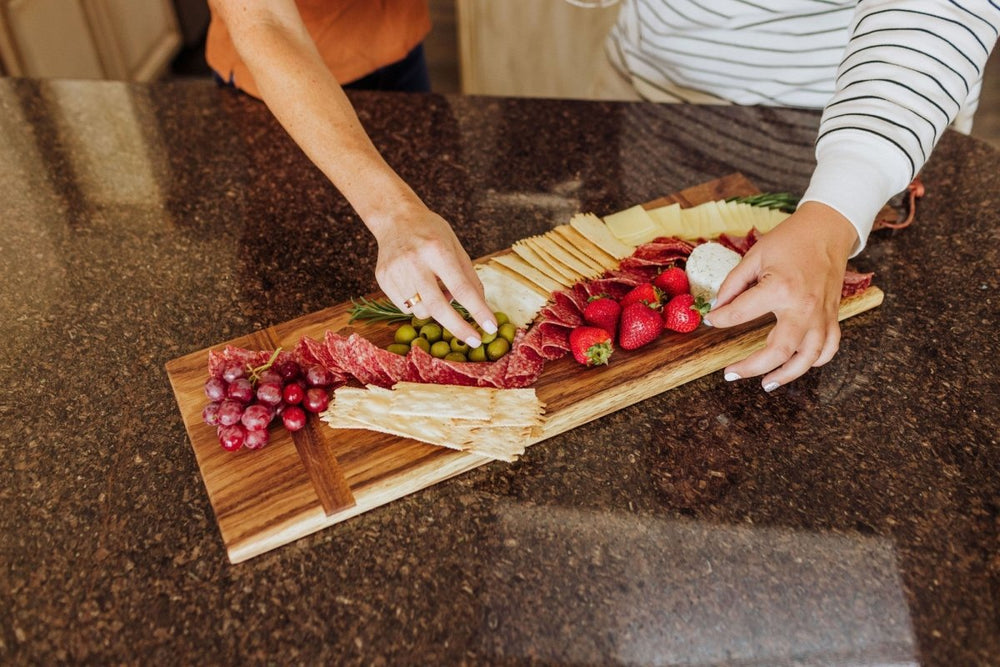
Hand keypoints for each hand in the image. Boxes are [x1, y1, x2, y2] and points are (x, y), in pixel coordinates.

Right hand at [371, 203, 496, 347]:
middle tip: (474, 341)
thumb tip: (481, 308)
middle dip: (458, 328)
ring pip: (421, 311)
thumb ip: (469, 277)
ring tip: (435, 289)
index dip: (478, 311)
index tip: (491, 327)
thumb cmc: (431, 233)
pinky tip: (417, 285)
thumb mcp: (456, 246)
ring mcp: (395, 272)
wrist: (395, 219)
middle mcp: (414, 262)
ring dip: (435, 310)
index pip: (461, 288)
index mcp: (437, 250)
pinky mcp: (383, 280)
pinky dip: (418, 304)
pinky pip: (406, 307)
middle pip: (437, 306)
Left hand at [705, 202, 858, 390]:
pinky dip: (815, 361)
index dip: (721, 320)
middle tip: (731, 374)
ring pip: (808, 358)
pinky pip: (828, 348)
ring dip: (786, 375)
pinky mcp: (832, 316)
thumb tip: (716, 309)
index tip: (710, 321)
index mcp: (779, 289)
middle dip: (752, 367)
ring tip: (766, 384)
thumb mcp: (754, 256)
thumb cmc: (790, 240)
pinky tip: (797, 366)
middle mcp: (803, 308)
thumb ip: (733, 285)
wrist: (827, 229)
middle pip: (779, 350)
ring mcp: (821, 315)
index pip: (741, 314)